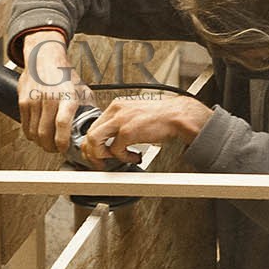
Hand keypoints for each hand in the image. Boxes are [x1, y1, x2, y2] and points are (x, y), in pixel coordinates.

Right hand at [18, 31, 92, 153]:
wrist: (43, 57)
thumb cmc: (63, 73)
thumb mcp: (81, 88)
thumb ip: (87, 107)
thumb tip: (93, 124)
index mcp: (66, 96)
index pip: (62, 125)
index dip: (62, 142)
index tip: (64, 148)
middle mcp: (49, 99)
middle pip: (45, 133)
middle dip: (50, 147)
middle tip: (55, 149)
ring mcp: (34, 101)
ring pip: (34, 133)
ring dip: (40, 142)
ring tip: (47, 142)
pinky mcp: (23, 102)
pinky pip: (25, 126)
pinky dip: (31, 134)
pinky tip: (37, 133)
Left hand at [81, 96, 212, 165]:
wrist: (178, 116)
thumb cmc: (161, 117)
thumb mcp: (135, 115)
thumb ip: (120, 125)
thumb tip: (110, 141)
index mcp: (116, 106)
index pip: (94, 126)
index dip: (92, 144)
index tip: (96, 154)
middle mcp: (115, 111)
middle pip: (90, 134)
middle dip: (92, 153)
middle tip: (101, 162)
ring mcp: (120, 120)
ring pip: (94, 141)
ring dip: (101, 155)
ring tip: (115, 160)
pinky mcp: (128, 131)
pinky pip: (115, 150)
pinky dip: (124, 157)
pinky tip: (136, 156)